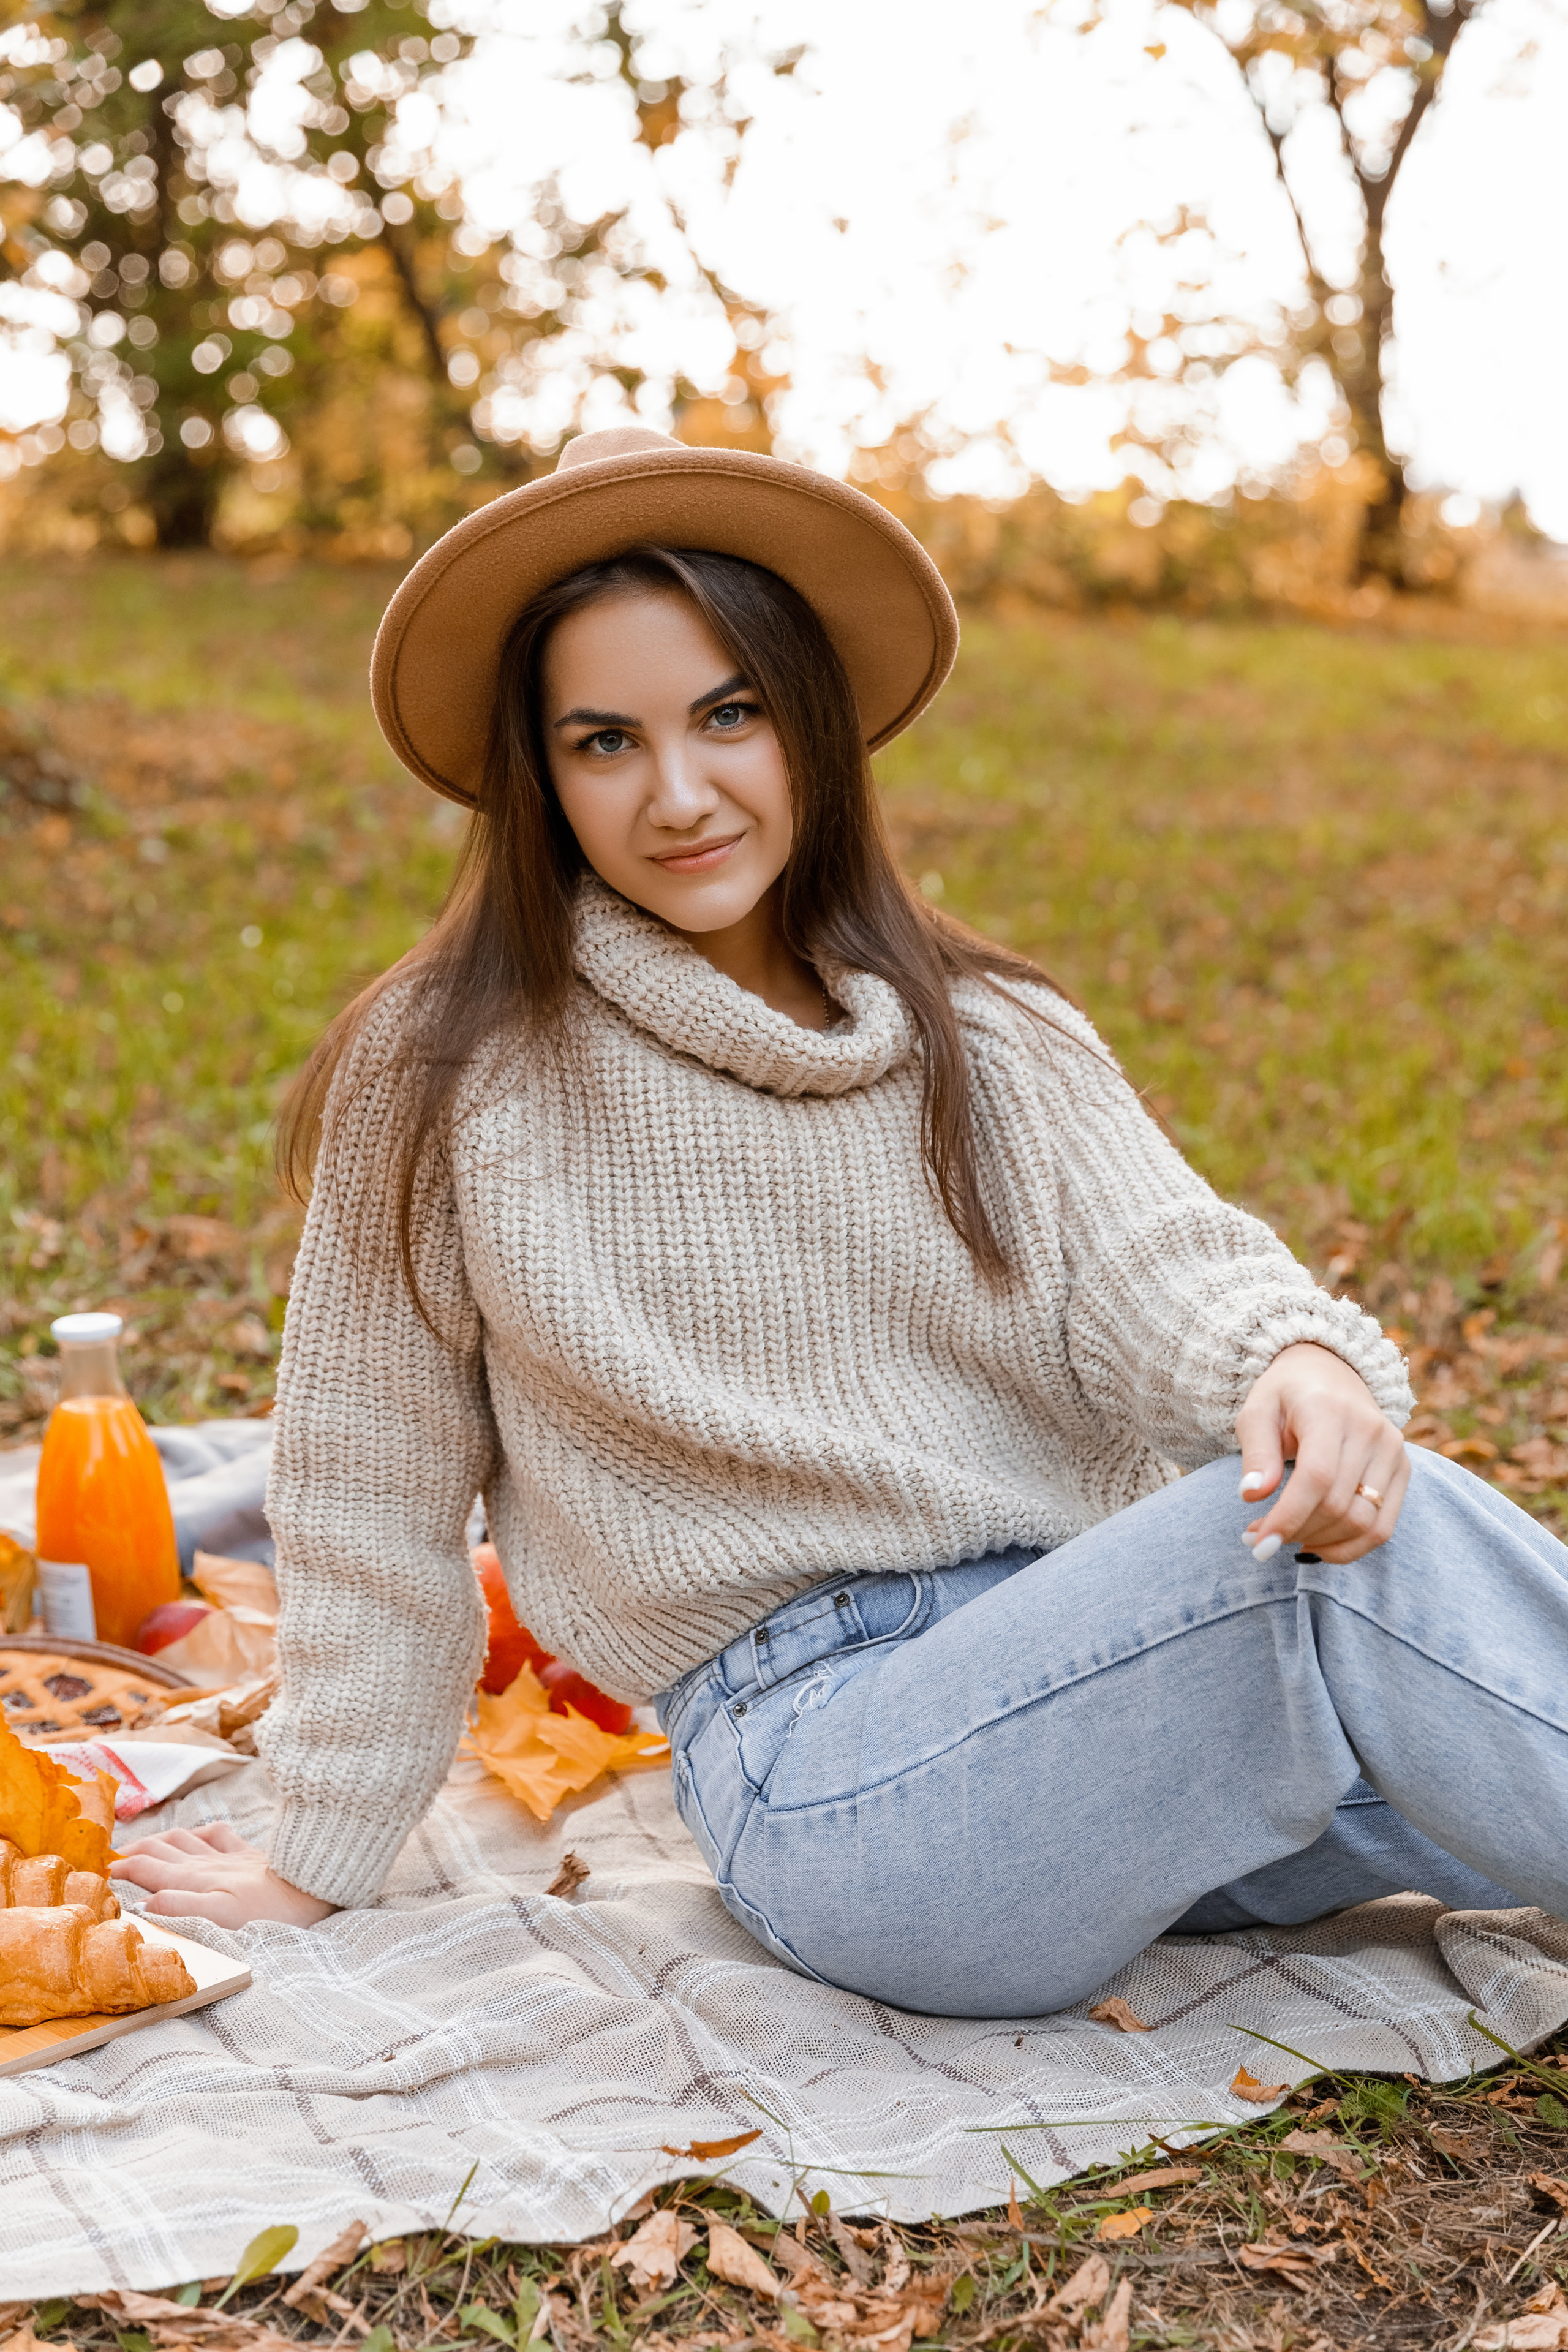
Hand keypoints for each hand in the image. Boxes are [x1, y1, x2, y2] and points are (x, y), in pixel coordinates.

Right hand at [109, 1822, 337, 1928]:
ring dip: (159, 1838)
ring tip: (144, 1843)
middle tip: (112, 1857)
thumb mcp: (220, 1916)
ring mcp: (227, 1854)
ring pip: (183, 1836)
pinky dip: (201, 1832)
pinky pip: (218, 1833)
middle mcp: (205, 1861)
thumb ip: (181, 1907)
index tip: (97, 1871)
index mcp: (192, 1878)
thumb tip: (145, 1903)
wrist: (312, 1888)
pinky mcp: (248, 1853)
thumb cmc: (267, 1910)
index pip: (145, 1867)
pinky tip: (200, 1834)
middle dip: (132, 1849)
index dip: (118, 1868)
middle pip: (158, 1847)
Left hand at [1234, 1342, 1408, 1564]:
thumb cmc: (1285, 1396)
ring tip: (1285, 1538)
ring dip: (1320, 1543)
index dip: (1288, 1516)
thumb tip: (1252, 1495)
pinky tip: (1316, 1545)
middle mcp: (1370, 1430)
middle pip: (1339, 1504)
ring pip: (1363, 1522)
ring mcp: (1393, 1451)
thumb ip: (1256, 1452)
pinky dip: (1349, 1548)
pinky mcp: (1403, 1470)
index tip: (1258, 1543)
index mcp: (1329, 1410)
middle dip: (1296, 1532)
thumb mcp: (1257, 1412)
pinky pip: (1383, 1527)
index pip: (1317, 1476)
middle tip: (1259, 1538)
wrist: (1329, 1372)